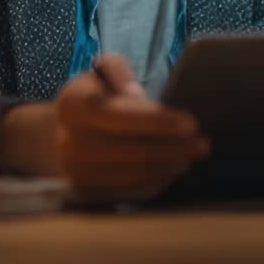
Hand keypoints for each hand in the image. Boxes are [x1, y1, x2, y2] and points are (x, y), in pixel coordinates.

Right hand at [54, 54, 209, 202]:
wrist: (59, 134)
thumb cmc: (93, 95)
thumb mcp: (101, 70)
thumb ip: (119, 70)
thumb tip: (137, 95)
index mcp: (74, 106)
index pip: (122, 117)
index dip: (159, 122)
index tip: (192, 123)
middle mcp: (70, 142)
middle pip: (134, 151)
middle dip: (175, 148)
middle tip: (203, 144)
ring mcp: (77, 172)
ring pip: (135, 174)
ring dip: (170, 166)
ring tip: (191, 156)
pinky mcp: (88, 193)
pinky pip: (130, 191)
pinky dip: (156, 181)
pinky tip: (172, 169)